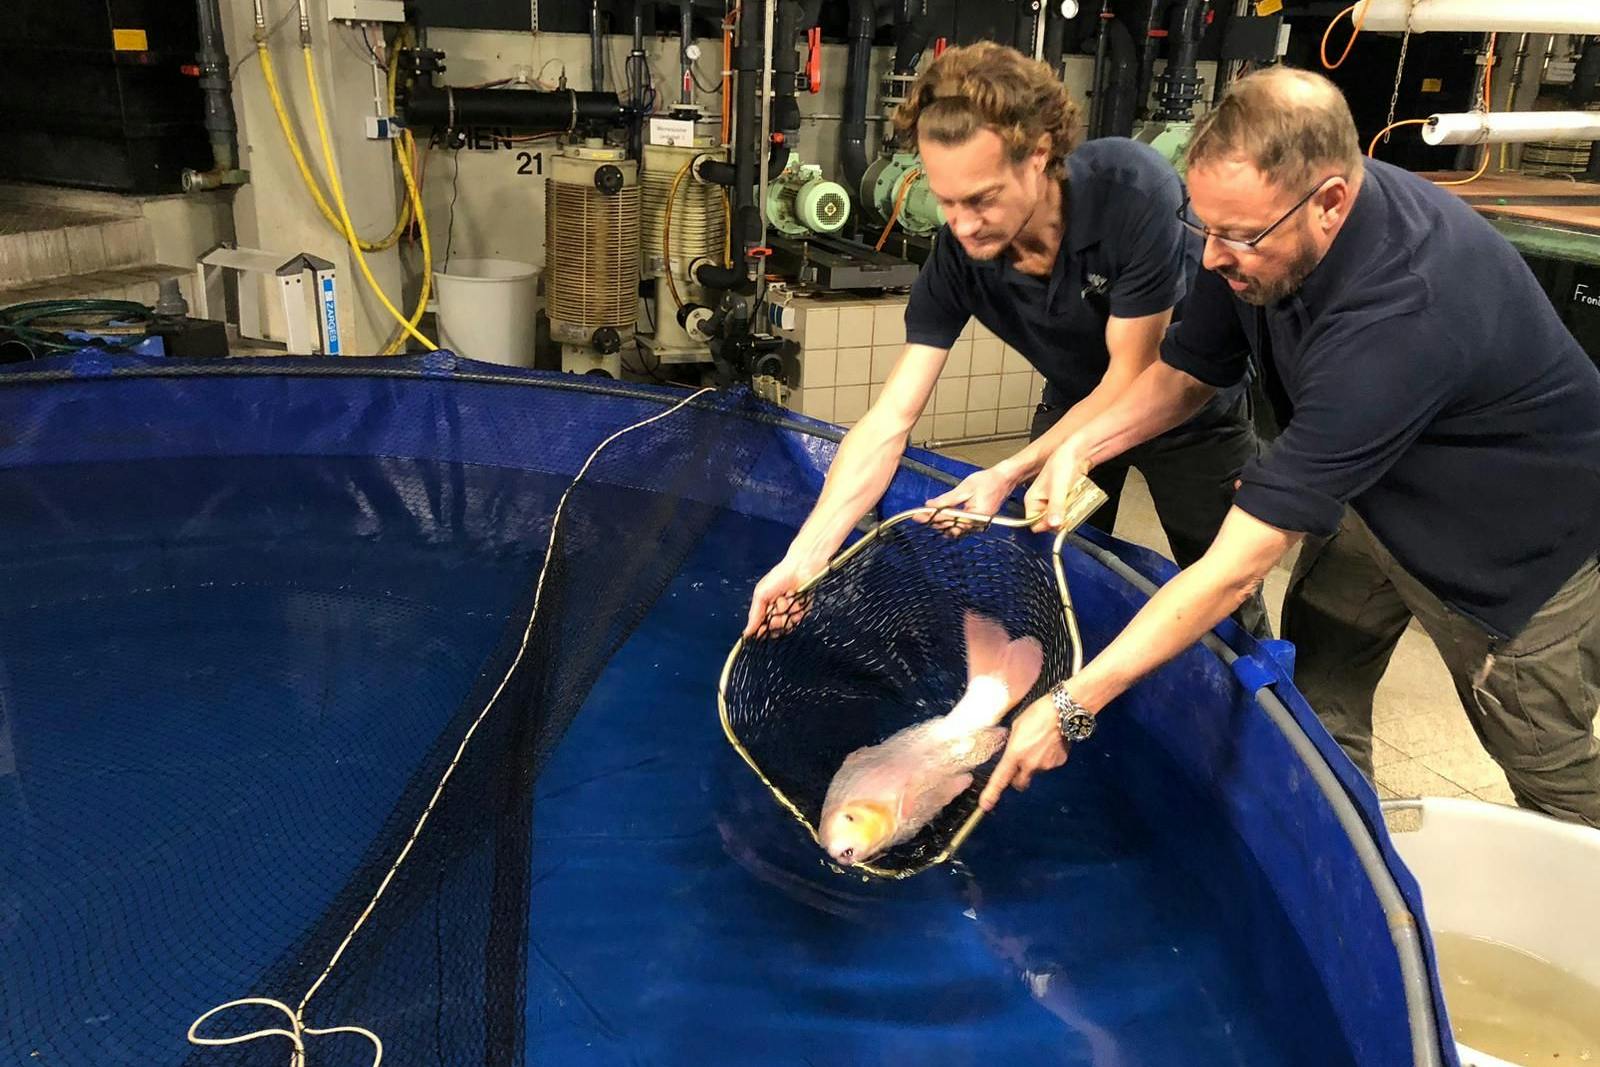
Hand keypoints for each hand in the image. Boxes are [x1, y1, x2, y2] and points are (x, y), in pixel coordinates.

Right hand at [744, 550, 826, 637]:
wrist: (800, 568)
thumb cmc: (778, 577)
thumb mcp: (761, 594)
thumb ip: (755, 614)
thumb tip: (746, 633)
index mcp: (765, 608)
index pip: (762, 627)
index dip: (762, 631)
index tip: (762, 630)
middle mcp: (778, 612)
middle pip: (775, 629)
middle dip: (776, 619)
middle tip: (776, 607)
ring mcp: (790, 612)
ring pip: (787, 625)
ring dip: (786, 610)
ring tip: (787, 597)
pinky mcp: (803, 610)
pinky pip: (798, 618)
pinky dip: (796, 608)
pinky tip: (795, 597)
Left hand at [921, 465, 1020, 530]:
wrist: (1004, 480)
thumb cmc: (989, 481)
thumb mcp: (965, 488)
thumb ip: (947, 499)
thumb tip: (931, 505)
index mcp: (975, 517)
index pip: (948, 520)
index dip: (931, 518)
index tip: (918, 515)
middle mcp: (977, 525)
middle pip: (950, 528)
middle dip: (933, 522)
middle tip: (918, 516)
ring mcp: (977, 525)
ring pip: (954, 530)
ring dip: (940, 524)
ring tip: (926, 517)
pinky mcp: (977, 522)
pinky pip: (960, 527)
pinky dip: (949, 523)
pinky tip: (939, 518)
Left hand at [979, 694, 1069, 810]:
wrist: (1062, 711)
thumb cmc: (1036, 714)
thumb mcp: (1016, 727)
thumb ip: (1013, 745)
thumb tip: (1013, 753)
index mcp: (1015, 754)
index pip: (1000, 779)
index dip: (992, 793)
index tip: (985, 805)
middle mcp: (1030, 764)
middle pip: (1020, 783)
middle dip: (1018, 778)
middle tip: (1019, 764)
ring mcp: (1046, 765)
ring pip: (1036, 771)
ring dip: (1035, 763)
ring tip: (1039, 743)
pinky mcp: (1059, 762)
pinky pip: (1049, 764)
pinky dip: (1048, 757)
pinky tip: (1050, 743)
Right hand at [1023, 445, 1091, 532]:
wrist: (1077, 452)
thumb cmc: (1063, 462)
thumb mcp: (1058, 487)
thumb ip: (1056, 507)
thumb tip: (1053, 524)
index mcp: (1031, 499)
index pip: (1034, 524)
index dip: (1046, 525)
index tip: (1058, 520)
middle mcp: (1039, 502)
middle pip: (1047, 524)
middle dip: (1059, 520)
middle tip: (1067, 510)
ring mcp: (1051, 502)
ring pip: (1058, 519)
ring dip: (1067, 515)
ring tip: (1072, 502)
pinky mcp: (1061, 500)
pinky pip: (1066, 512)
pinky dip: (1072, 509)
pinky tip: (1075, 501)